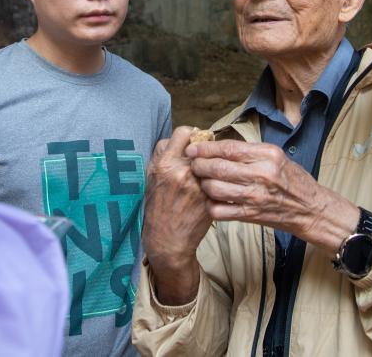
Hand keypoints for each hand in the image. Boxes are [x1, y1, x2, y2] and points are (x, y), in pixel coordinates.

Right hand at [142, 126, 211, 304]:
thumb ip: (163, 155)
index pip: (185, 132)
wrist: (168, 240)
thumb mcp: (151, 177)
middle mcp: (183, 172)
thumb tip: (178, 139)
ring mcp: (200, 185)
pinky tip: (213, 187)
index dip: (189, 135)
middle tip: (202, 159)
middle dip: (203, 150)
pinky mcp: (212, 197)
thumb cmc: (157, 207)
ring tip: (208, 173)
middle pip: (203, 145)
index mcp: (166, 164)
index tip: (192, 142)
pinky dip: (219, 180)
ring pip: (214, 161)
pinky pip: (220, 179)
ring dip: (213, 164)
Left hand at [186, 139, 358, 257]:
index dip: (206, 148)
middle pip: (218, 167)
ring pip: (215, 189)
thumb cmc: (292, 180)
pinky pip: (220, 210)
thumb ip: (250, 152)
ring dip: (202, 185)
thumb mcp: (276, 157)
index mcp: (268, 155)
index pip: (229, 148)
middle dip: (199, 165)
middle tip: (192, 164)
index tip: (193, 147)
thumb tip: (219, 146)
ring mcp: (256, 196)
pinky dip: (210, 205)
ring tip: (200, 181)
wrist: (310, 209)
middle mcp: (262, 174)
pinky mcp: (252, 215)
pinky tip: (211, 200)